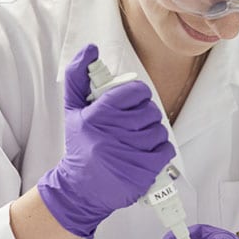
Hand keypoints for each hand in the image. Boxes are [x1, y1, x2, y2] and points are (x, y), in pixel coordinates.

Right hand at [38, 44, 174, 237]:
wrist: (81, 190)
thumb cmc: (80, 146)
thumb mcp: (73, 111)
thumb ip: (78, 77)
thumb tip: (90, 49)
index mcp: (95, 117)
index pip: (133, 92)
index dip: (138, 94)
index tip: (132, 101)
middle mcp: (111, 136)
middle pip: (150, 111)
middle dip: (145, 115)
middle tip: (133, 123)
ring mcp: (128, 155)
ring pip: (159, 130)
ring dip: (152, 133)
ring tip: (137, 140)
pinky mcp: (142, 173)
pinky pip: (166, 150)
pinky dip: (160, 151)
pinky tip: (145, 154)